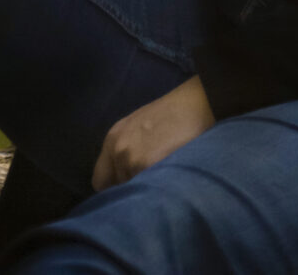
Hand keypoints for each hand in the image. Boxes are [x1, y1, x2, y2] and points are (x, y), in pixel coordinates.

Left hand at [92, 77, 214, 190]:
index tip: (129, 188)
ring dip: (146, 191)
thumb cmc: (172, 114)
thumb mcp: (138, 126)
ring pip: (134, 193)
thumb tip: (120, 180)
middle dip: (133, 189)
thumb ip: (126, 150)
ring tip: (164, 179)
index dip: (115, 188)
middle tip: (152, 182)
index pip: (100, 181)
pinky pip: (147, 192)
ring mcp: (131, 159)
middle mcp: (118, 150)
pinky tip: (169, 180)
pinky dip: (156, 192)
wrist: (196, 104)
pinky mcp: (147, 166)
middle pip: (119, 189)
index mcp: (113, 138)